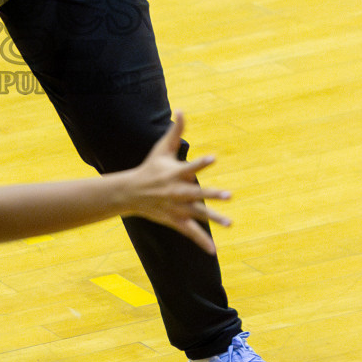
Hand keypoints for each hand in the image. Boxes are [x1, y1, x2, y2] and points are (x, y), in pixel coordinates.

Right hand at [123, 112, 230, 252]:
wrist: (131, 193)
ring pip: (198, 214)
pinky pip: (190, 233)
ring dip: (213, 219)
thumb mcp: (161, 149)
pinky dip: (202, 242)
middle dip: (212, 195)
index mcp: (175, 173)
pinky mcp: (175, 220)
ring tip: (230, 223)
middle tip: (229, 195)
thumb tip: (181, 110)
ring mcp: (176, 208)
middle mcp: (177, 191)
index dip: (202, 162)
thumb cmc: (150, 167)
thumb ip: (176, 132)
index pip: (191, 166)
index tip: (213, 158)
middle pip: (197, 193)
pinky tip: (214, 251)